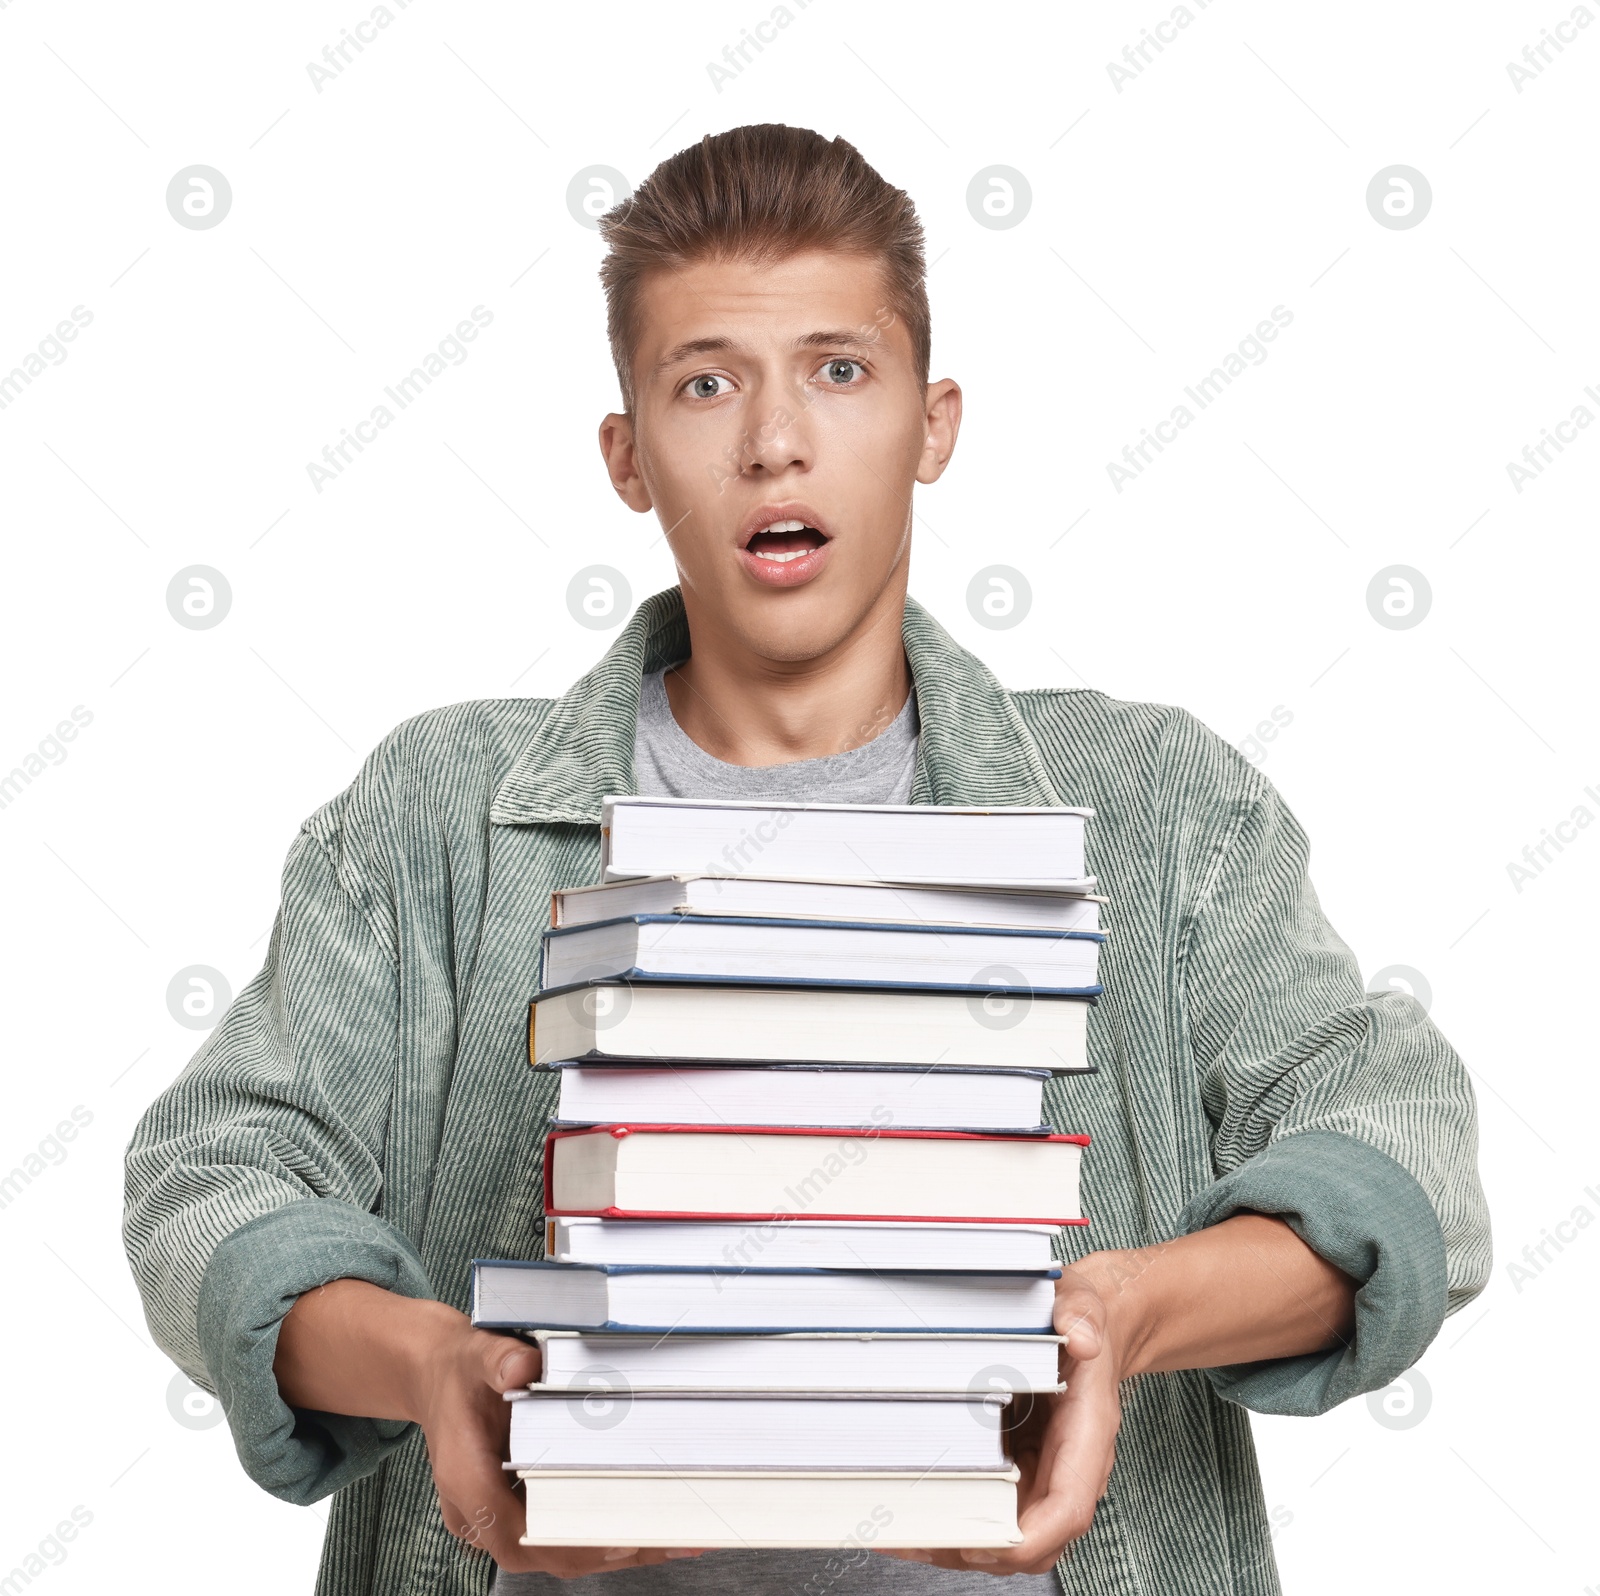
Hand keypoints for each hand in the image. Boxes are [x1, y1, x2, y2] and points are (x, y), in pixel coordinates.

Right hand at [275, 1280, 707, 1577]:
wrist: (435, 1377)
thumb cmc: (459, 1371)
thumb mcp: (476, 1353)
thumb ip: (499, 1360)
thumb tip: (527, 1366)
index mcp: (463, 1477)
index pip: (513, 1527)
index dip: (567, 1536)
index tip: (619, 1535)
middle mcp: (476, 1508)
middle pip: (543, 1551)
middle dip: (607, 1550)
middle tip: (667, 1537)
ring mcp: (494, 1517)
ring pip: (555, 1552)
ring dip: (612, 1548)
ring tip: (672, 1538)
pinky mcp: (513, 1512)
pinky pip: (558, 1536)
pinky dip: (601, 1535)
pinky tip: (645, 1525)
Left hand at [874, 1267, 1122, 1575]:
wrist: (1084, 1328)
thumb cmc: (1079, 1322)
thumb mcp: (1080, 1304)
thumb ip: (1081, 1316)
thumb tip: (1081, 1337)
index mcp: (1087, 1435)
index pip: (1068, 1508)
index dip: (1028, 1537)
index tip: (983, 1545)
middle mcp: (1067, 1467)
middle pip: (1032, 1539)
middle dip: (977, 1549)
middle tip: (916, 1537)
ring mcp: (1042, 1474)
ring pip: (1008, 1535)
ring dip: (957, 1543)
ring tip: (900, 1532)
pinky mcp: (1019, 1471)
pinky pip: (993, 1512)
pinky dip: (954, 1520)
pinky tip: (912, 1510)